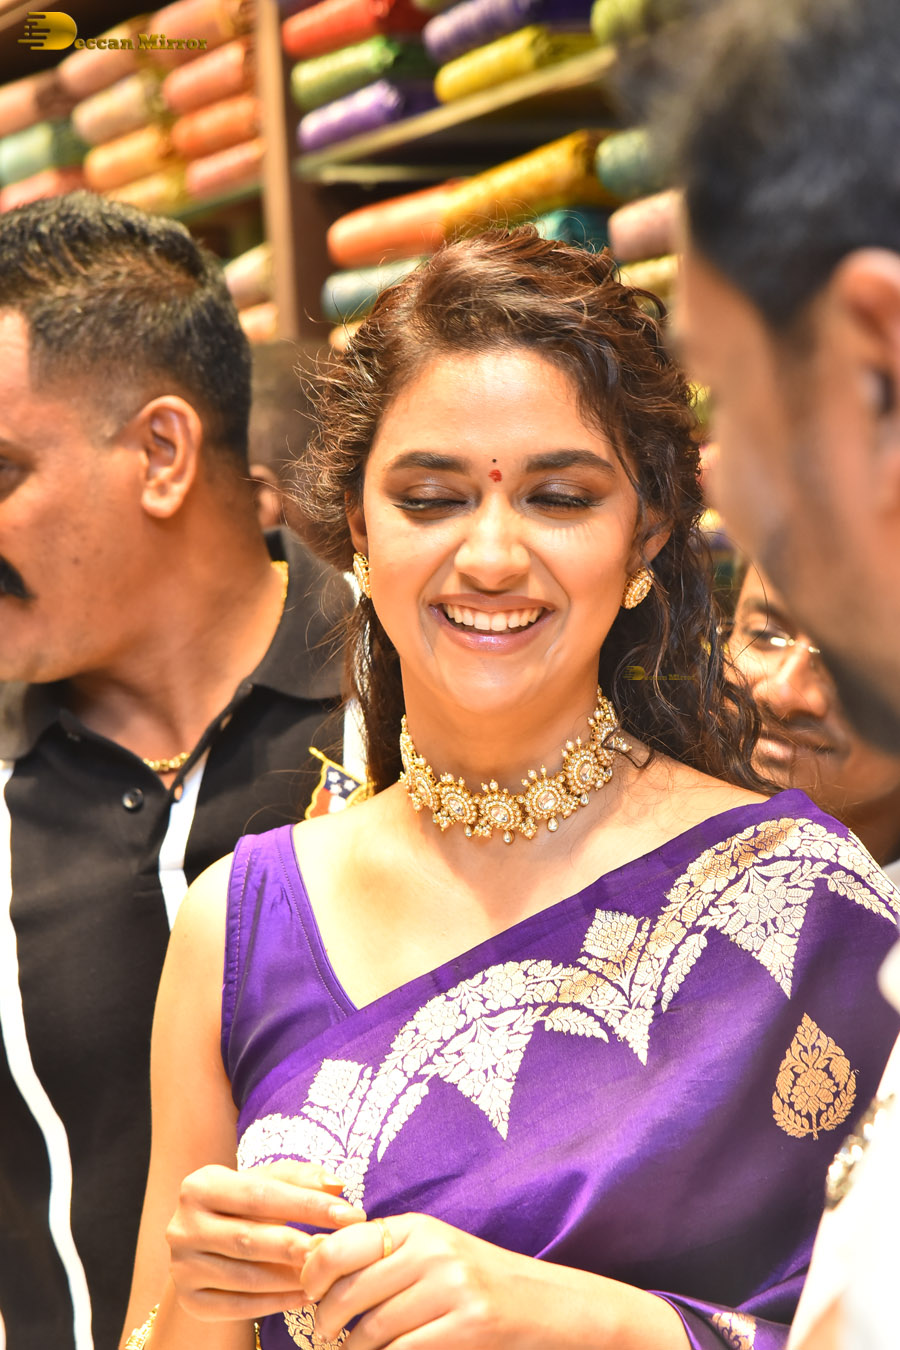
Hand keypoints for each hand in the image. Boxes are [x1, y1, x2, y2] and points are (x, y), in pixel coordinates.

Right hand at [166, 1159, 366, 1322]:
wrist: (201, 1241)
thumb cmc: (242, 1204)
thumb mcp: (265, 1180)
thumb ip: (300, 1178)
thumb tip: (337, 1183)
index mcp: (200, 1185)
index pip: (261, 1194)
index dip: (308, 1204)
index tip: (350, 1214)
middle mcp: (183, 1226)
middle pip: (250, 1239)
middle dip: (299, 1246)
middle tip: (337, 1251)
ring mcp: (182, 1266)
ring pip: (246, 1277)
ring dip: (291, 1279)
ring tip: (326, 1274)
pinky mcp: (190, 1299)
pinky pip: (238, 1307)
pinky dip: (275, 1303)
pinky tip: (305, 1295)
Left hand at [302, 1212, 565, 1349]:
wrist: (544, 1304)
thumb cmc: (476, 1281)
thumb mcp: (432, 1251)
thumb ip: (385, 1254)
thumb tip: (314, 1265)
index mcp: (418, 1227)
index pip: (343, 1245)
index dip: (313, 1274)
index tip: (307, 1294)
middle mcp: (433, 1251)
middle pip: (350, 1291)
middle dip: (325, 1321)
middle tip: (322, 1334)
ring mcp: (452, 1288)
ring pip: (372, 1330)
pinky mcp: (468, 1327)